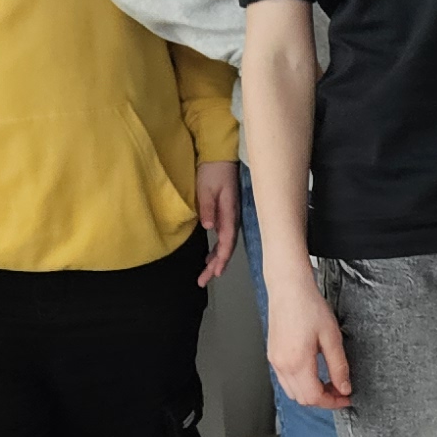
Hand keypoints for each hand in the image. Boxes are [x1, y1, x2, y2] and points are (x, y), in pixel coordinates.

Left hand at [195, 160, 242, 285]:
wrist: (220, 156)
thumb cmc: (213, 171)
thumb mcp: (207, 188)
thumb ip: (209, 207)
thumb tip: (209, 227)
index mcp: (229, 213)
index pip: (227, 241)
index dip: (222, 258)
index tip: (215, 272)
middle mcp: (232, 217)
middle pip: (227, 247)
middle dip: (216, 266)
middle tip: (203, 280)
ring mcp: (230, 216)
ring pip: (225, 244)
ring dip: (216, 259)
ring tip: (206, 273)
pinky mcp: (226, 213)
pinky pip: (224, 236)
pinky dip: (217, 248)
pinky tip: (210, 256)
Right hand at [268, 271, 352, 408]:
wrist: (289, 289)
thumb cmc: (308, 306)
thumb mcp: (332, 338)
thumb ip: (339, 366)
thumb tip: (344, 387)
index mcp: (297, 362)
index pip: (315, 397)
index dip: (333, 402)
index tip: (346, 398)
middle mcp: (282, 365)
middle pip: (303, 399)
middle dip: (323, 399)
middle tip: (340, 390)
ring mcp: (275, 361)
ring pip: (293, 392)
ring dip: (311, 393)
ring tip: (329, 382)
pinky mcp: (273, 355)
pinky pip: (285, 380)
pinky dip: (301, 384)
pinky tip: (314, 374)